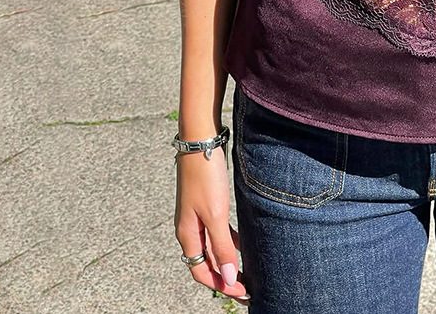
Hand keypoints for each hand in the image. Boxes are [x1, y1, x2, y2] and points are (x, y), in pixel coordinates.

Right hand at [174, 148, 249, 304]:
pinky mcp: (207, 203)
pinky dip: (229, 241)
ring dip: (227, 261)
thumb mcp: (216, 214)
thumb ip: (221, 246)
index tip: (242, 293)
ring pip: (212, 247)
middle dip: (225, 277)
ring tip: (246, 271)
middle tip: (247, 288)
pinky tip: (242, 243)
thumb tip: (227, 277)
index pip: (201, 272)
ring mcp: (197, 216)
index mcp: (187, 235)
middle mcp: (189, 228)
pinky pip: (217, 231)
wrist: (200, 142)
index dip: (220, 285)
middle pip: (206, 262)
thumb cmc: (205, 176)